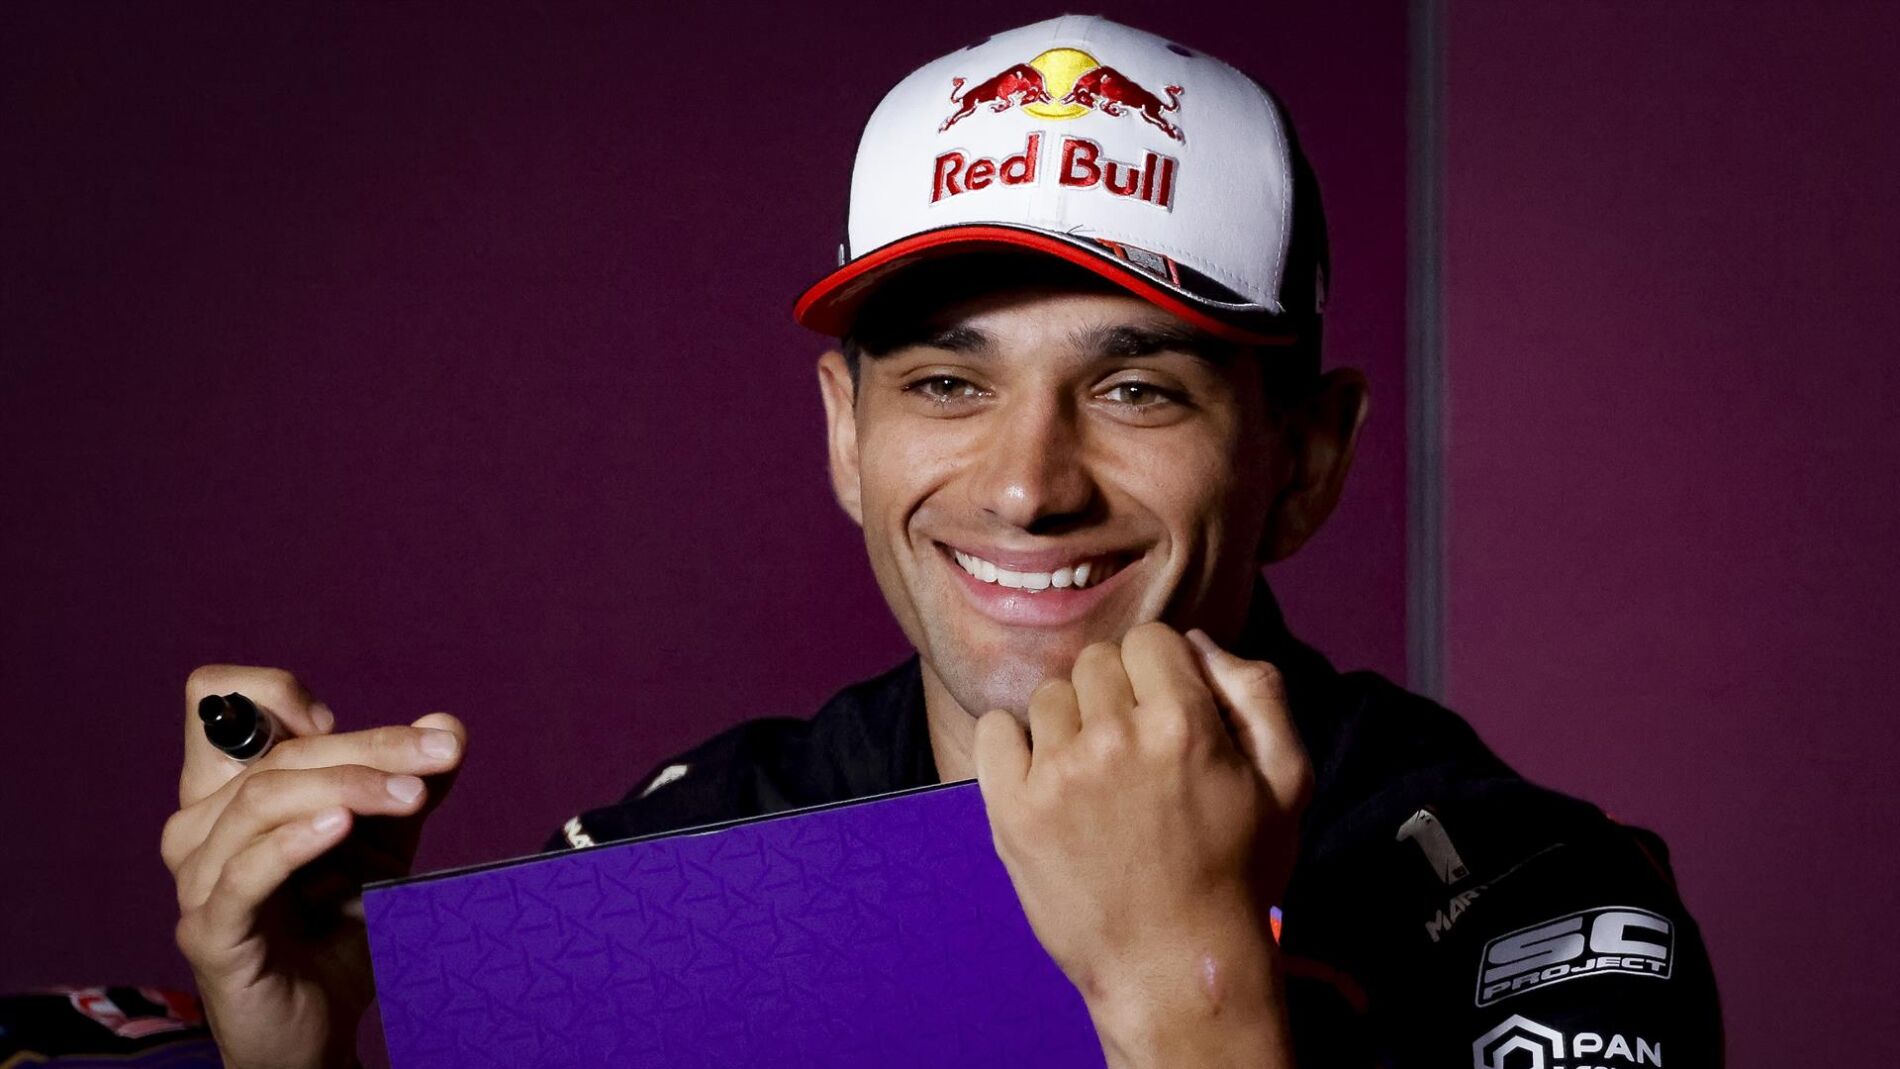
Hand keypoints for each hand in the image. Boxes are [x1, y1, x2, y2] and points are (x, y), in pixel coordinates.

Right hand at [160, 665, 466, 1068]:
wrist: (322, 1019)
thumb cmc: (337, 923)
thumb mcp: (381, 843)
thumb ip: (407, 784)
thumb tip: (448, 726)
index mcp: (227, 791)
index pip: (218, 697)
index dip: (275, 691)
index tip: (345, 719)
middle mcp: (199, 826)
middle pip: (276, 754)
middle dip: (369, 746)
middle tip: (439, 753)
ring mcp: (198, 880)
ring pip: (263, 800)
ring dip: (348, 787)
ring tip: (411, 794)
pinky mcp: (211, 931)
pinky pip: (245, 873)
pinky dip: (296, 841)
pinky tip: (342, 827)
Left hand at [972, 623, 1311, 1068]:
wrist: (1175, 967)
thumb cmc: (1239, 874)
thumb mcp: (1288, 781)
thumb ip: (1258, 692)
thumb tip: (1199, 642)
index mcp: (1183, 722)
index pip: (1151, 639)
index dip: (1162, 672)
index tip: (1166, 714)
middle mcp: (1115, 737)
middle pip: (1097, 661)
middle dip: (1117, 694)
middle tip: (1134, 753)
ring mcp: (1057, 774)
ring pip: (1050, 696)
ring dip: (1071, 724)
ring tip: (1097, 778)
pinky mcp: (1013, 810)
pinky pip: (995, 730)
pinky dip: (1013, 743)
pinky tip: (1045, 778)